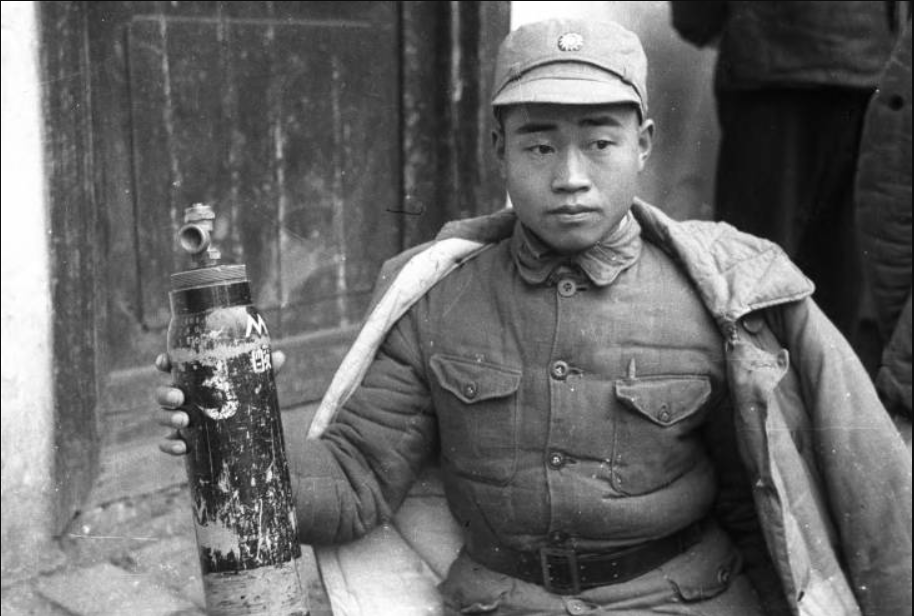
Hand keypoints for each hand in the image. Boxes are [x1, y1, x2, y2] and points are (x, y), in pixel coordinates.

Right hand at [155, 350, 286, 455]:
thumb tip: (281, 356)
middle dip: (166, 394)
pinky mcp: (185, 441)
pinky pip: (168, 443)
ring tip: (184, 420)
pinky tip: (182, 447)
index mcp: (196, 379)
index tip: (164, 363)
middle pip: (163, 393)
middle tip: (179, 397)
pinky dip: (170, 446)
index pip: (173, 367)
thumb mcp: (254, 385)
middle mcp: (185, 398)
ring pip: (162, 416)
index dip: (164, 363)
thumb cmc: (246, 400)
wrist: (249, 434)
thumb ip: (264, 370)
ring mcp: (182, 420)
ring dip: (168, 418)